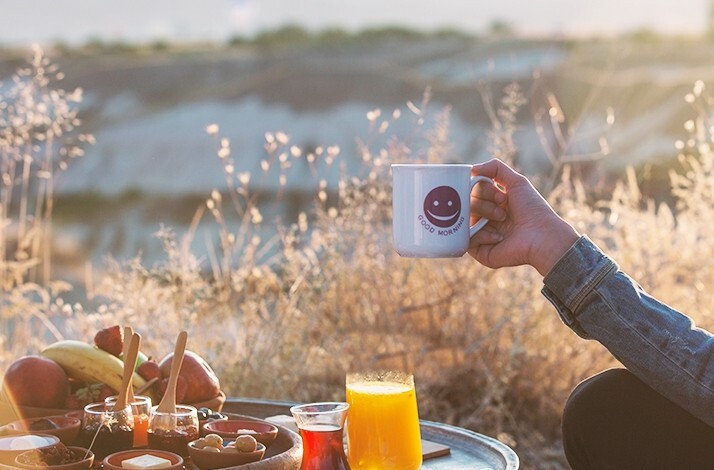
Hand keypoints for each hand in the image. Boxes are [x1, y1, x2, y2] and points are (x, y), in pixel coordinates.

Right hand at [468, 159, 578, 275]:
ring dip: (484, 214)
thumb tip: (471, 169)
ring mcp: (481, 235)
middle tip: (503, 209)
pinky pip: (467, 239)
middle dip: (485, 202)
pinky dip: (481, 234)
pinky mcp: (479, 251)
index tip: (502, 196)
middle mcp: (484, 219)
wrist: (542, 236)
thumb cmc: (533, 210)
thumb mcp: (517, 182)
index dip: (483, 190)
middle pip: (466, 203)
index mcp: (492, 204)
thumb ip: (495, 168)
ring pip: (464, 218)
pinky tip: (498, 237)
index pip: (473, 191)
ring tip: (503, 220)